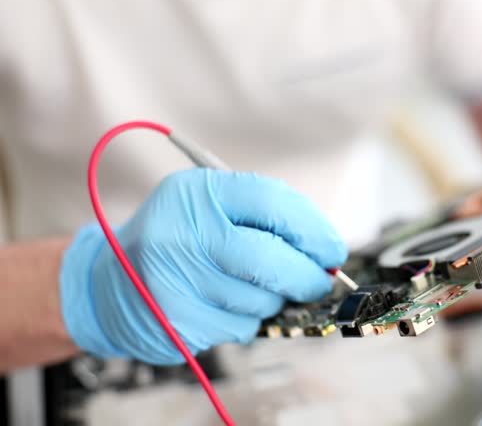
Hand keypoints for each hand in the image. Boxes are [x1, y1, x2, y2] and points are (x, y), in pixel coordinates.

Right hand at [60, 169, 346, 363]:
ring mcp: (174, 282)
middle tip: (320, 281)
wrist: (109, 283)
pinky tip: (226, 304)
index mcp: (196, 193)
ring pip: (261, 299)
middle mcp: (180, 234)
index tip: (333, 250)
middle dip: (306, 276)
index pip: (271, 202)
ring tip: (254, 286)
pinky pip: (242, 328)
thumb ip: (264, 218)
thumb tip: (326, 252)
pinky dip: (248, 320)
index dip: (313, 229)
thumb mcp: (210, 206)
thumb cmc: (180, 239)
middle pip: (270, 260)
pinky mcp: (177, 322)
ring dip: (274, 299)